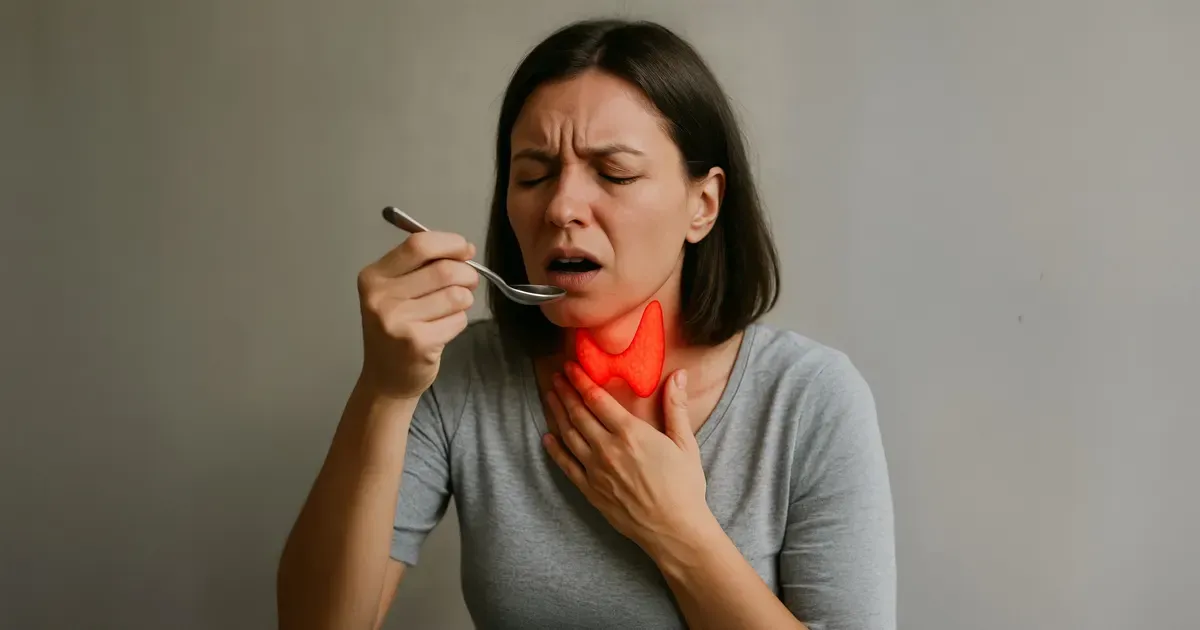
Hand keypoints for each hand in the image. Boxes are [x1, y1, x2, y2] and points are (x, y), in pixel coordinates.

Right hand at [356, 231, 478, 399]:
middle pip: (443, 270)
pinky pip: (458, 320)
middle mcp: (380, 297)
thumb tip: (464, 250)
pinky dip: (459, 321)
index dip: (449, 243)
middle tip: (469, 282)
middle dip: (466, 274)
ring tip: (454, 307)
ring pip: (455, 295)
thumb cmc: (396, 328)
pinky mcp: (417, 343)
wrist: (385, 378)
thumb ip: (423, 267)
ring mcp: (397, 321)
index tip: (465, 250)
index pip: (418, 245)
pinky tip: (445, 328)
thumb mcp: (395, 291)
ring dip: (465, 299)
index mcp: (374, 276)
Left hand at [542, 362, 716, 556]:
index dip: (581, 380)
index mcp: (631, 433)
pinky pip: (566, 465)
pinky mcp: (590, 490)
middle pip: (578, 413)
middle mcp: (607, 448)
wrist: (674, 530)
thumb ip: (676, 407)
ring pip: (568, 435)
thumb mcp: (685, 443)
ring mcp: (595, 470)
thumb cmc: (684, 487)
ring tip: (550, 397)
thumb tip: (679, 374)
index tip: (571, 367)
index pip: (597, 398)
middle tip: (556, 377)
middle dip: (565, 392)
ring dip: (558, 413)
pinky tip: (547, 438)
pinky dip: (555, 449)